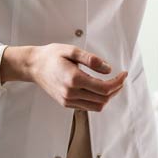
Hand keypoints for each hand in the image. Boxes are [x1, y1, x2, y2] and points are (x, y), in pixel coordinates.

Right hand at [2, 43, 127, 110]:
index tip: (124, 74)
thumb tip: (108, 69)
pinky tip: (99, 88)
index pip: (104, 88)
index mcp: (74, 80)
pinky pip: (87, 106)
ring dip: (108, 96)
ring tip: (113, 83)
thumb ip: (92, 60)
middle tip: (121, 78)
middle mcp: (71, 93)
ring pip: (97, 106)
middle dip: (116, 89)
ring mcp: (68, 100)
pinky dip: (98, 99)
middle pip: (103, 99)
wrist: (33, 66)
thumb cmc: (51, 56)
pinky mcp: (66, 103)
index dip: (118, 82)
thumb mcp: (72, 50)